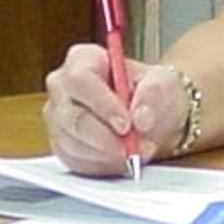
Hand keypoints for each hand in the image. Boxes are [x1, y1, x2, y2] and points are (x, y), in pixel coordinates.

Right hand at [42, 42, 191, 176]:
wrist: (152, 118)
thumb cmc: (152, 94)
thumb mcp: (165, 83)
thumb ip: (156, 92)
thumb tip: (140, 116)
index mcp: (83, 59)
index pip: (80, 79)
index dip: (102, 104)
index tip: (126, 124)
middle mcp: (62, 86)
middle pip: (73, 117)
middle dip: (106, 138)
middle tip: (134, 147)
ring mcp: (58, 117)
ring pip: (72, 143)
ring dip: (107, 154)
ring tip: (136, 151)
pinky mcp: (61, 144)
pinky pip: (75, 161)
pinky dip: (101, 165)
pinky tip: (120, 159)